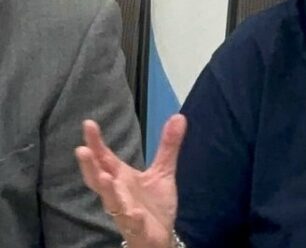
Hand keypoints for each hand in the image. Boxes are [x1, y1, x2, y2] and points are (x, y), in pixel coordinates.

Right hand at [75, 114, 186, 247]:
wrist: (160, 235)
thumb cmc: (153, 204)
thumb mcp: (163, 171)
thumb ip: (168, 145)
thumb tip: (178, 116)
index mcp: (121, 177)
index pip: (104, 158)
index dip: (96, 142)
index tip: (88, 123)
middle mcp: (119, 193)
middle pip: (98, 178)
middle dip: (90, 165)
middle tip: (82, 149)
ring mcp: (125, 211)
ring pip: (111, 201)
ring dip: (106, 189)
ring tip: (103, 176)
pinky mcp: (137, 227)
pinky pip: (133, 223)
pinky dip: (132, 217)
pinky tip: (134, 212)